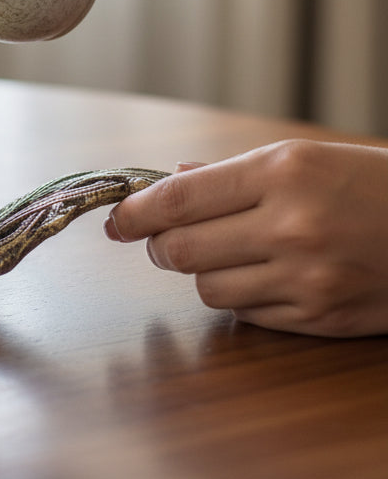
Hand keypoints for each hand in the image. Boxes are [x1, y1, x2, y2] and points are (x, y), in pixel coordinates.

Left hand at [105, 140, 387, 336]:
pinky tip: (262, 275)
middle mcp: (291, 226)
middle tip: (162, 238)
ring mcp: (307, 279)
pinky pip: (246, 315)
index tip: (117, 219)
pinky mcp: (320, 319)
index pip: (179, 199)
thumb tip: (168, 181)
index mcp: (282, 172)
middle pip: (181, 251)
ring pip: (207, 288)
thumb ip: (227, 175)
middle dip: (160, 246)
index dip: (135, 212)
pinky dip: (240, 297)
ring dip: (201, 272)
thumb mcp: (300, 158)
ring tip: (226, 252)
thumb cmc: (366, 184)